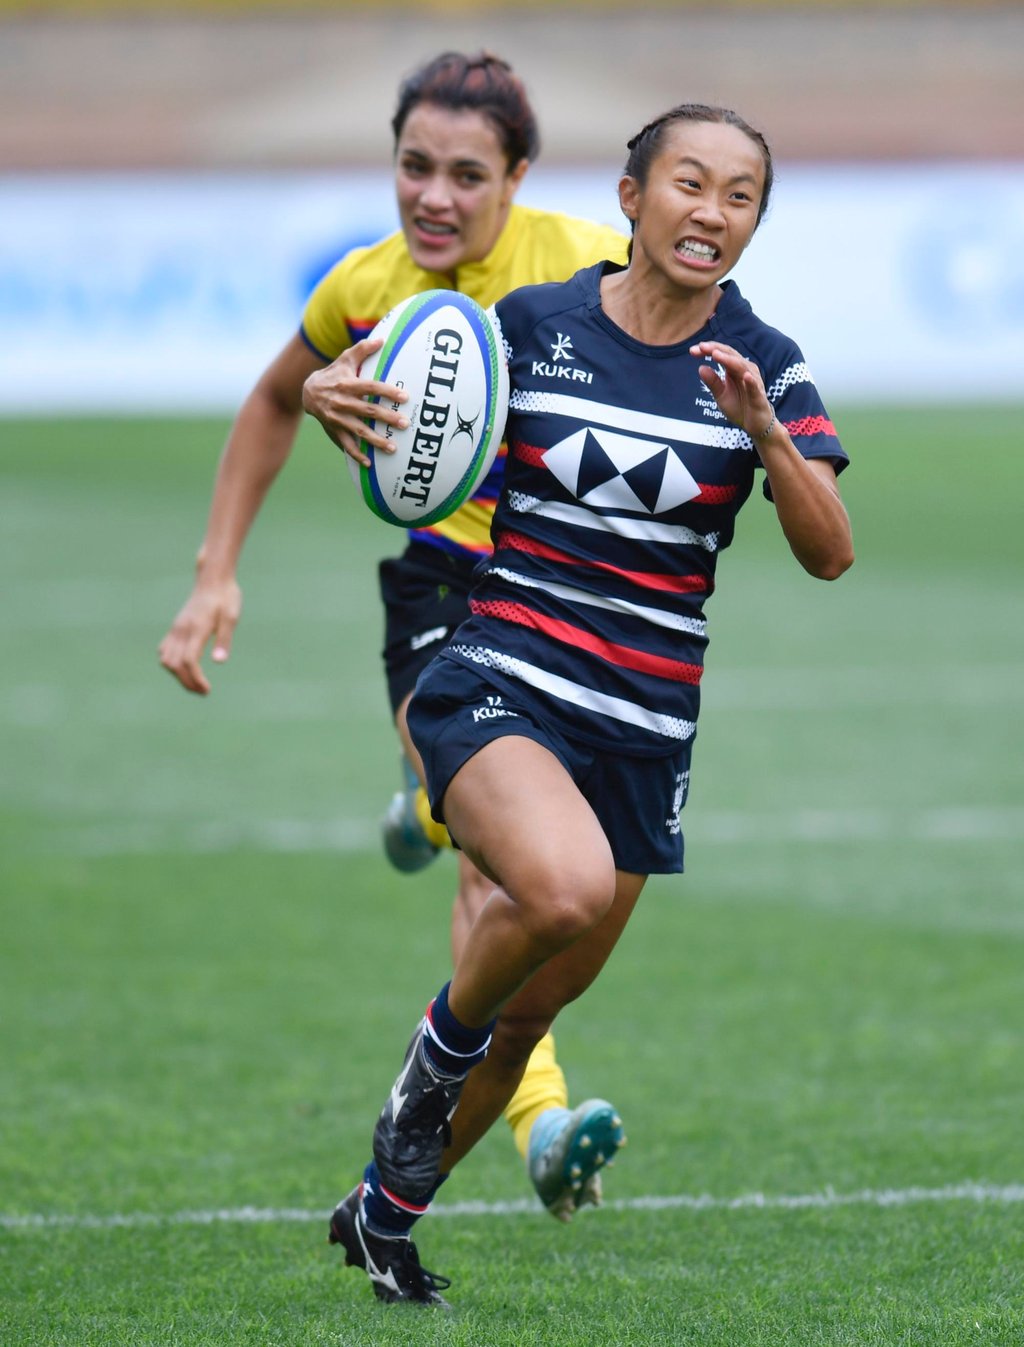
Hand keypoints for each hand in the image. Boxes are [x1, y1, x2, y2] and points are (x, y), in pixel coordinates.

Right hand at [158, 576, 241, 694]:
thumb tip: (219, 662)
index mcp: (197, 628)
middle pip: (175, 664)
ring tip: (196, 683)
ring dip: (178, 675)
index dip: (195, 678)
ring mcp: (176, 629)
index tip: (207, 689)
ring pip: (166, 660)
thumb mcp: (231, 617)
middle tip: (204, 692)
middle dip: (187, 682)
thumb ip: (224, 639)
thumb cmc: (226, 598)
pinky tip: (185, 668)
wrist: (212, 580)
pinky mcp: (174, 628)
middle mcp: (182, 630)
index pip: (189, 660)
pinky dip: (171, 664)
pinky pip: (164, 651)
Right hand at [302, 338, 409, 465]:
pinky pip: (346, 445)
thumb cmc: (333, 374)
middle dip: (387, 418)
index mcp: (347, 384)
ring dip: (375, 441)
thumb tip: (381, 339)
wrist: (307, 392)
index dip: (387, 391)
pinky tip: (369, 464)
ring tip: (392, 448)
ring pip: (359, 430)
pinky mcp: (334, 430)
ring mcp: (337, 418)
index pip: (370, 387)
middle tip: (404, 424)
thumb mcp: (345, 359)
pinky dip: (356, 455)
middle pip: (367, 410)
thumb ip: (362, 350)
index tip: (404, 397)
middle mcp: (342, 402)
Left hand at [690, 340, 775, 439]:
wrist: (754, 424)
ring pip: (741, 367)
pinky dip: (750, 381)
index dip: (709, 350)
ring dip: (729, 360)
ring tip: (716, 354)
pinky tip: (745, 376)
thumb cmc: (739, 406)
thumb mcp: (721, 395)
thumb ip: (712, 382)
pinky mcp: (758, 396)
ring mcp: (753, 381)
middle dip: (716, 350)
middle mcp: (745, 370)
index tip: (693, 350)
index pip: (722, 354)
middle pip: (731, 355)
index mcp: (734, 369)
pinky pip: (754, 387)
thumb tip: (700, 367)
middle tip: (701, 347)